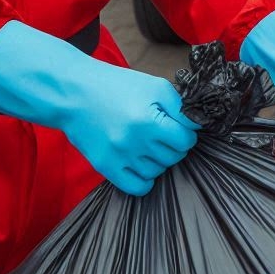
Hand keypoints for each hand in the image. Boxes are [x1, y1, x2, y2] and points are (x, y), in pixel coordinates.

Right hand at [0, 21, 197, 195]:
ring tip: (149, 142)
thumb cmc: (118, 86)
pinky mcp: (106, 168)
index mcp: (148, 120)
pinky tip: (142, 161)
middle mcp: (134, 143)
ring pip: (158, 171)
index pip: (186, 140)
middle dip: (174, 144)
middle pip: (174, 156)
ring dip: (160, 159)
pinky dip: (146, 178)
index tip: (179, 125)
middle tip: (163, 131)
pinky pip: (138, 187)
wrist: (76, 94)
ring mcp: (119, 158)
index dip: (187, 131)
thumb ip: (179, 106)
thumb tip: (197, 125)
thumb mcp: (154, 86)